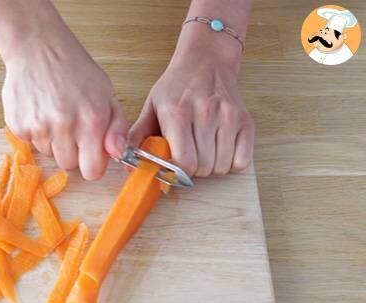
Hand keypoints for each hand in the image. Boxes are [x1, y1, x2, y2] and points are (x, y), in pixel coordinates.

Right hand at [2, 32, 127, 179]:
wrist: (37, 47)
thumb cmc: (75, 70)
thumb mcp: (107, 93)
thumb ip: (117, 127)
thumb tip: (118, 154)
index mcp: (92, 120)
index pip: (92, 171)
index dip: (92, 164)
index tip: (90, 153)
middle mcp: (65, 126)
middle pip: (69, 165)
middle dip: (72, 152)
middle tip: (72, 127)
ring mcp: (39, 127)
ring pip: (50, 154)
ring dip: (54, 141)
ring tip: (55, 113)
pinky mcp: (18, 126)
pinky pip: (31, 143)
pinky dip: (36, 132)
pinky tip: (40, 110)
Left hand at [129, 48, 253, 176]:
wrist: (206, 60)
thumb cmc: (176, 87)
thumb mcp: (151, 107)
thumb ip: (137, 135)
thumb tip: (124, 162)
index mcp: (177, 113)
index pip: (184, 162)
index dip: (178, 172)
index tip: (173, 167)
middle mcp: (205, 114)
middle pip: (203, 168)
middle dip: (193, 171)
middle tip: (188, 157)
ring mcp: (228, 117)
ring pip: (222, 167)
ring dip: (211, 167)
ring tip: (203, 152)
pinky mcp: (245, 121)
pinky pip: (242, 160)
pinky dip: (231, 163)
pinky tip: (220, 150)